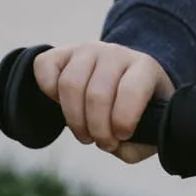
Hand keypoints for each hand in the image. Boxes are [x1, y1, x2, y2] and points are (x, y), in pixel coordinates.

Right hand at [33, 43, 174, 162]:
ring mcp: (86, 50)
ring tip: (86, 134)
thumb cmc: (138, 110)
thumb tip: (114, 146)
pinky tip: (66, 106)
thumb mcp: (150, 128)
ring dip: (75, 120)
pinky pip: (45, 70)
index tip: (122, 136)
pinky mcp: (60, 52)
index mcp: (144, 67)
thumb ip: (137, 144)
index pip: (132, 90)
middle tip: (103, 143)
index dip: (123, 120)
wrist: (122, 82)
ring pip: (70, 85)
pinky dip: (49, 95)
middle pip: (96, 95)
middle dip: (97, 130)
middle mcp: (115, 53)